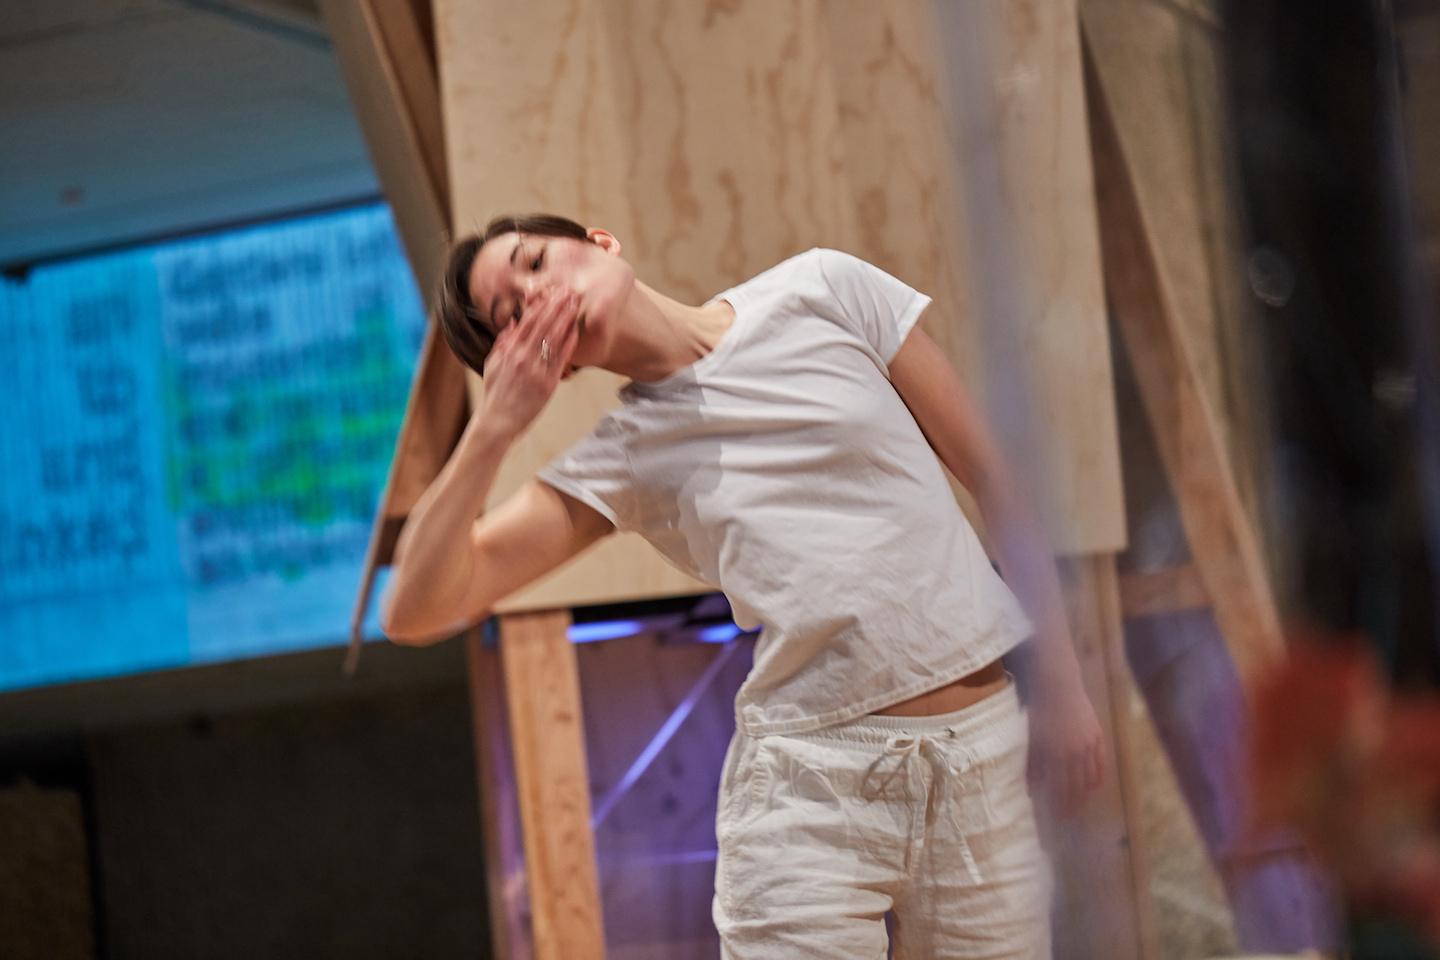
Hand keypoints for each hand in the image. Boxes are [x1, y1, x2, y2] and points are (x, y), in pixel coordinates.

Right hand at [478, 290, 579, 437]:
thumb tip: (513, 322)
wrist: (498, 421)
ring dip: (564, 318)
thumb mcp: (492, 364)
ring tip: (574, 303)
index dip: (540, 305)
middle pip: (542, 325)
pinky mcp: (547, 383)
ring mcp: (536, 370)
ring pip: (552, 338)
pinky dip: (568, 343)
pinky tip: (576, 330)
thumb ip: (503, 342)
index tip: (550, 292)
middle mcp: (522, 357)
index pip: (527, 321)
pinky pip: (560, 359)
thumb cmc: (495, 393)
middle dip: (555, 305)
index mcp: (510, 351)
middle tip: (568, 290)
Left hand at [1026, 679, 1105, 814]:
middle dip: (1074, 805)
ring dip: (1086, 794)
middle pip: (1078, 788)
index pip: (1061, 789)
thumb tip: (1033, 789)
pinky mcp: (1098, 737)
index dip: (1061, 805)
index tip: (1059, 817)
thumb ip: (1032, 765)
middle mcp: (1076, 754)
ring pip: (1091, 778)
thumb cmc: (1040, 712)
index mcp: (1057, 756)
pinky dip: (1098, 777)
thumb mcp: (1032, 739)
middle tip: (1070, 816)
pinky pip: (1101, 764)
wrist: (1059, 687)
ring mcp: (1090, 746)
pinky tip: (1094, 786)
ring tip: (1081, 804)